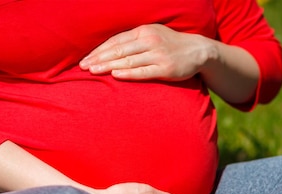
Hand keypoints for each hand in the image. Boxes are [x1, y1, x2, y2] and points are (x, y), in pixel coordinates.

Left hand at [79, 24, 212, 80]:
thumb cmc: (171, 45)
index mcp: (144, 31)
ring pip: (128, 60)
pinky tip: (115, 75)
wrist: (198, 51)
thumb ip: (134, 40)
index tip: (85, 59)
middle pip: (119, 50)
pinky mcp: (165, 68)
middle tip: (83, 66)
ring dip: (108, 65)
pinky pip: (143, 72)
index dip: (99, 50)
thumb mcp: (153, 35)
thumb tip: (111, 49)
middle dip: (99, 58)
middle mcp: (149, 40)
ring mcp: (158, 54)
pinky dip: (128, 73)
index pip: (116, 40)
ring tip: (93, 71)